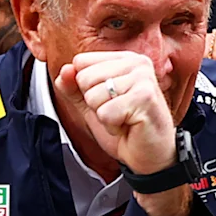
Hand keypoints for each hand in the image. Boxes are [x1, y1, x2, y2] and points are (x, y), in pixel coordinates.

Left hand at [60, 48, 178, 173]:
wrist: (151, 156)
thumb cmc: (127, 129)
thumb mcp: (92, 105)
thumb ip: (74, 87)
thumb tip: (64, 71)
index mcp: (124, 59)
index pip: (81, 61)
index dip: (86, 88)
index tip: (108, 100)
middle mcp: (137, 63)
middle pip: (85, 78)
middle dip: (94, 103)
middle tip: (117, 111)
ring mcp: (143, 79)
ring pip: (93, 96)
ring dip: (104, 116)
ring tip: (124, 118)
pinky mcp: (145, 98)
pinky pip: (105, 113)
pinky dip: (112, 126)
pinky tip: (129, 125)